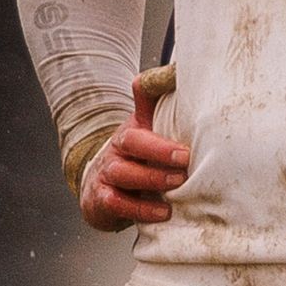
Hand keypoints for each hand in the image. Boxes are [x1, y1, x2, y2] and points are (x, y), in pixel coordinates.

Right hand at [79, 72, 189, 230]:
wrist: (99, 187)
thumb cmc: (135, 157)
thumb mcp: (148, 131)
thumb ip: (163, 106)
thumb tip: (181, 73)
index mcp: (133, 128)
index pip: (143, 107)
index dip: (157, 105)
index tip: (183, 128)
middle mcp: (118, 146)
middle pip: (133, 140)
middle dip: (160, 150)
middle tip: (185, 159)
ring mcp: (107, 172)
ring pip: (123, 172)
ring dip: (152, 179)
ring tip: (178, 184)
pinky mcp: (101, 198)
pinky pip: (117, 203)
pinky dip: (140, 209)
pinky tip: (162, 212)